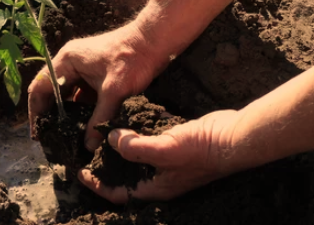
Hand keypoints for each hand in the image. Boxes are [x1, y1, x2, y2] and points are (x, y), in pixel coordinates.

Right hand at [28, 23, 164, 150]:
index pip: (40, 87)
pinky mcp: (95, 75)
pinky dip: (80, 111)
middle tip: (51, 140)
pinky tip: (83, 128)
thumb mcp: (114, 91)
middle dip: (50, 116)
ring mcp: (82, 69)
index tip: (38, 133)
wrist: (155, 41)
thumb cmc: (133, 58)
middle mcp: (70, 63)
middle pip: (51, 93)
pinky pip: (81, 96)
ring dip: (66, 115)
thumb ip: (100, 119)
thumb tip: (88, 146)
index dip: (36, 111)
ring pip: (67, 96)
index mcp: (66, 61)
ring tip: (65, 137)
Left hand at [78, 109, 244, 202]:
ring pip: (137, 157)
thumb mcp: (164, 149)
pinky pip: (150, 142)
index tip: (80, 172)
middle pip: (125, 175)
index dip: (97, 185)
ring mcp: (168, 161)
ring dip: (121, 148)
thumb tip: (111, 139)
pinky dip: (138, 134)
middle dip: (106, 166)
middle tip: (89, 152)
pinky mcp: (175, 144)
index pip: (118, 193)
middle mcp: (159, 177)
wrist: (233, 138)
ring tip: (105, 135)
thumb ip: (135, 147)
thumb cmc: (201, 150)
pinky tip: (129, 121)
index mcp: (155, 187)